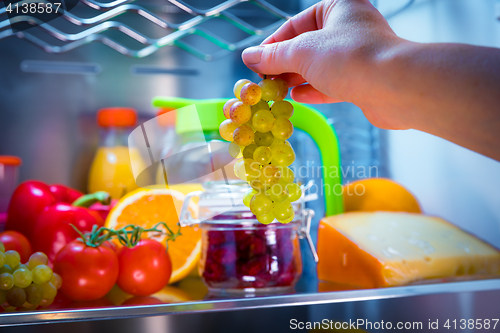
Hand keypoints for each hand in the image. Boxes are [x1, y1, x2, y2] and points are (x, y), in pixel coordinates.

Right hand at [242, 0, 404, 128]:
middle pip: (307, 45)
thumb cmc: (350, 57)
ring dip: (296, 78)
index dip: (272, 44)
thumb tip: (249, 57)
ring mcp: (357, 55)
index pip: (296, 24)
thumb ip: (273, 56)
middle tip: (263, 79)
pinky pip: (332, 83)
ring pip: (319, 66)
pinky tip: (297, 98)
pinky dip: (314, 90)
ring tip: (276, 90)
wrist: (395, 87)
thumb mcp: (302, 52)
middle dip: (283, 64)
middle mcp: (349, 28)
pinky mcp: (363, 80)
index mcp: (338, 7)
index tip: (255, 61)